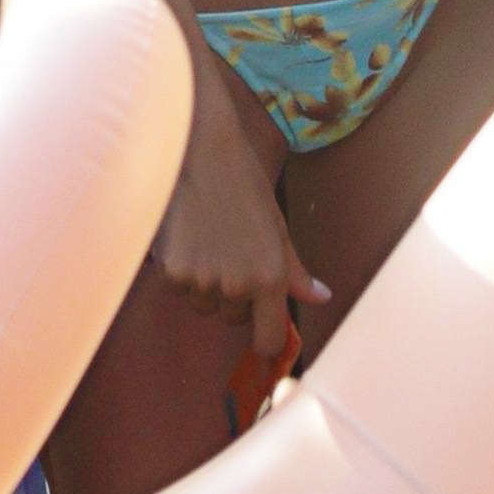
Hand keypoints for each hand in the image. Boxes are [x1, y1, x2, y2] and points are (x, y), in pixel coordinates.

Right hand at [152, 74, 328, 361]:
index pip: (268, 340)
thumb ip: (295, 271)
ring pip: (203, 303)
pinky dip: (180, 270)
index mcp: (270, 278)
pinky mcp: (172, 271)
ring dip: (205, 285)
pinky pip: (178, 287)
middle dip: (234, 298)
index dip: (265, 342)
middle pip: (232, 319)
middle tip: (232, 256)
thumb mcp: (277, 227)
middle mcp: (237, 286)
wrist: (200, 152)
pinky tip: (186, 237)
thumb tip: (320, 297)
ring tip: (208, 241)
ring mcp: (203, 280)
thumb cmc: (243, 184)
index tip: (261, 335)